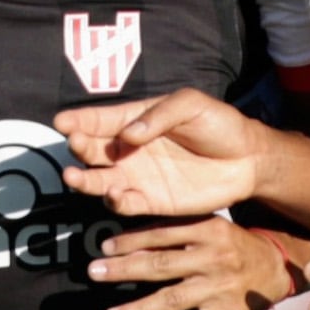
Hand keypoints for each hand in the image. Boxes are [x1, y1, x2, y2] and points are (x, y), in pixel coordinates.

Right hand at [58, 90, 267, 217]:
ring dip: (84, 180)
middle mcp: (129, 149)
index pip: (99, 120)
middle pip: (92, 150)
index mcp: (134, 120)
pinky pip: (124, 204)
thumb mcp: (190, 105)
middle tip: (74, 145)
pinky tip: (114, 196)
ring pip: (99, 180)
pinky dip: (115, 202)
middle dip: (78, 148)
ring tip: (74, 177)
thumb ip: (158, 116)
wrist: (247, 159)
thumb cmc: (219, 124)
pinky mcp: (150, 201)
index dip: (79, 121)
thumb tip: (128, 135)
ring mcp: (137, 177)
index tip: (62, 122)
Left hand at [89, 217, 300, 309]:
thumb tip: (134, 239)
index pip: (162, 235)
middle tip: (94, 273)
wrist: (278, 266)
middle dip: (124, 270)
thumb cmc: (235, 245)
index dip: (131, 241)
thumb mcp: (212, 226)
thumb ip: (178, 230)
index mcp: (207, 232)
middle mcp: (212, 259)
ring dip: (140, 309)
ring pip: (174, 300)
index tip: (105, 248)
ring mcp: (219, 289)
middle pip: (161, 266)